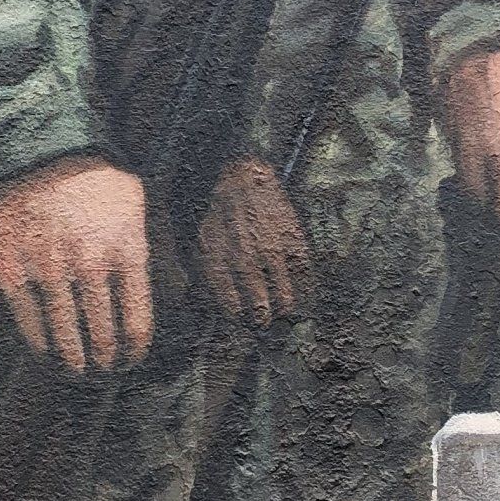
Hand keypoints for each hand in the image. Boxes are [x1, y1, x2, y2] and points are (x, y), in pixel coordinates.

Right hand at [0, 157, 153, 373]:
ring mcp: (49, 271)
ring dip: (74, 361)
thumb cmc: (93, 177)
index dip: (135, 351)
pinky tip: (46, 353)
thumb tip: (172, 290)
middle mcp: (90, 267)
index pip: (137, 323)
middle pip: (103, 337)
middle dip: (106, 361)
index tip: (131, 360)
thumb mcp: (138, 203)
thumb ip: (150, 247)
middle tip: (104, 368)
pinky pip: (28, 322)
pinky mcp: (13, 271)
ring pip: (66, 336)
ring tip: (78, 370)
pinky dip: (39, 345)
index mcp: (126, 251)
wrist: (37, 150)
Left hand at [198, 158, 312, 326]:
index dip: (238, 320)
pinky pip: (302, 274)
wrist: (242, 176)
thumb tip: (195, 300)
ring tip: (285, 313)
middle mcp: (245, 259)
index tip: (243, 322)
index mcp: (219, 261)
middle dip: (263, 321)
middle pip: (258, 307)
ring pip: (284, 295)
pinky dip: (304, 288)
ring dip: (285, 309)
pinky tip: (302, 292)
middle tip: (266, 324)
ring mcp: (270, 250)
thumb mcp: (198, 239)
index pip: (230, 307)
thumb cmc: (217, 212)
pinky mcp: (291, 239)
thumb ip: (197, 271)